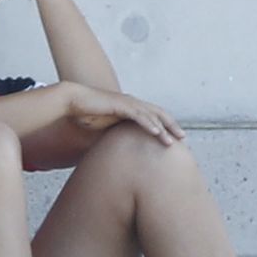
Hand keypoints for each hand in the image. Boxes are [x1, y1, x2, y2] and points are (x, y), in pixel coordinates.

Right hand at [64, 82, 185, 145]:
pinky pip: (138, 115)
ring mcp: (127, 103)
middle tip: (183, 138)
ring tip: (172, 141)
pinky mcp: (120, 105)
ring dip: (163, 129)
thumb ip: (116, 138)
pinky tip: (157, 132)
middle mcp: (132, 104)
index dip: (166, 127)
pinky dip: (149, 124)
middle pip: (159, 114)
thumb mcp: (105, 129)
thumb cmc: (87, 116)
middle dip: (172, 126)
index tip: (175, 139)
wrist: (73, 102)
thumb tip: (119, 153)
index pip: (154, 117)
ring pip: (151, 116)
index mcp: (131, 109)